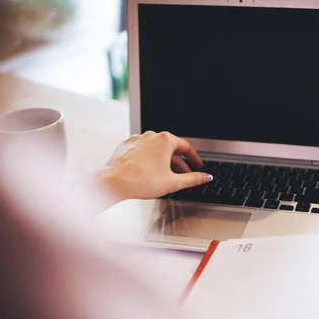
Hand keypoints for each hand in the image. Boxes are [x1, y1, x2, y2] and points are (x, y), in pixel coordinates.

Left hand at [96, 131, 212, 201]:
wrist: (114, 182)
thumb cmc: (140, 181)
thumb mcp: (173, 182)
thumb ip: (193, 179)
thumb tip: (205, 177)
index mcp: (165, 141)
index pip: (186, 147)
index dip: (194, 158)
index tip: (197, 165)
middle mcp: (151, 136)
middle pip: (171, 148)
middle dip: (178, 162)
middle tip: (184, 174)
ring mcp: (137, 140)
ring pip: (156, 149)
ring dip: (163, 161)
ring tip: (166, 175)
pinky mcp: (126, 146)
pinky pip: (142, 151)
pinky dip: (148, 159)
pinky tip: (148, 171)